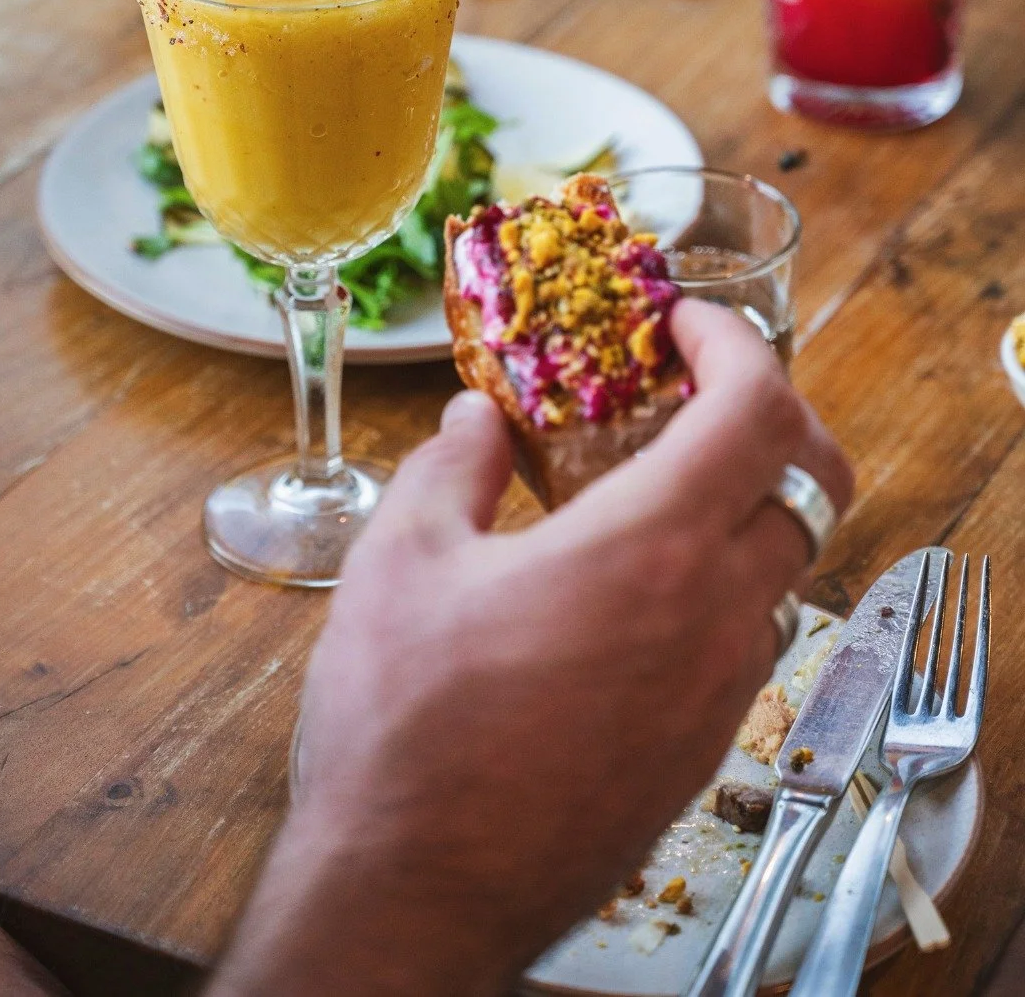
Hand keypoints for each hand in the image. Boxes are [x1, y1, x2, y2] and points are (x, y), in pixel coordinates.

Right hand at [209, 299, 852, 996]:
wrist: (417, 891)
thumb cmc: (405, 722)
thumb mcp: (402, 559)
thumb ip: (451, 465)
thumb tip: (477, 418)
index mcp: (652, 548)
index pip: (760, 409)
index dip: (736, 343)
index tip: (684, 323)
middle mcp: (715, 616)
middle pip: (811, 480)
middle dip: (770, 413)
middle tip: (696, 393)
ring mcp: (722, 689)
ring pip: (784, 561)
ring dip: (746, 500)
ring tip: (654, 486)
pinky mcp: (705, 745)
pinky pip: (748, 634)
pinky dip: (720, 577)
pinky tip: (633, 589)